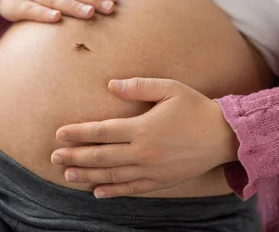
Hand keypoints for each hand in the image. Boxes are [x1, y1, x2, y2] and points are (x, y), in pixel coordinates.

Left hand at [51, 78, 238, 198]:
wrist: (223, 136)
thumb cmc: (195, 108)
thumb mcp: (169, 88)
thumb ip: (138, 87)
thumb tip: (110, 86)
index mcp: (142, 128)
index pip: (102, 132)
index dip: (78, 133)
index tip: (59, 134)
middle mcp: (143, 152)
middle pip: (101, 157)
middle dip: (75, 157)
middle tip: (54, 157)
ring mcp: (151, 170)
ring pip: (112, 175)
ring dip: (88, 176)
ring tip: (68, 175)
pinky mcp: (161, 181)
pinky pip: (132, 189)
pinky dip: (113, 192)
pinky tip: (98, 192)